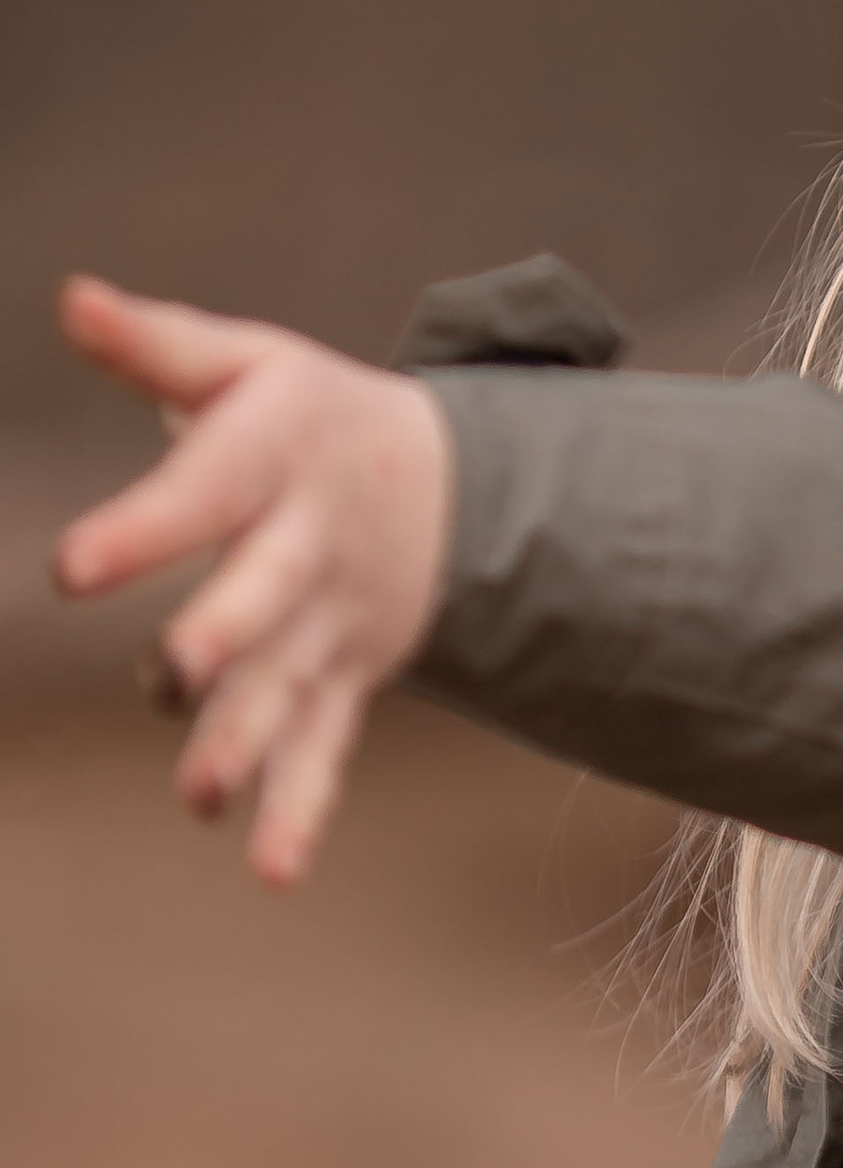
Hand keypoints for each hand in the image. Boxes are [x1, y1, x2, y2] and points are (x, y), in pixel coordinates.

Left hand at [51, 277, 455, 885]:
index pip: (203, 492)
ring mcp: (330, 623)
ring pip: (292, 686)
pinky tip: (270, 869)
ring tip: (200, 795)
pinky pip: (326, 749)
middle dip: (228, 634)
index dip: (141, 530)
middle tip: (181, 668)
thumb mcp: (247, 363)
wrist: (446, 487)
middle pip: (265, 594)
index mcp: (275, 459)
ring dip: (251, 740)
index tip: (70, 569)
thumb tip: (70, 298)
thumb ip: (153, 343)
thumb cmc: (308, 417)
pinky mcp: (343, 680)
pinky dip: (302, 808)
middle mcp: (307, 548)